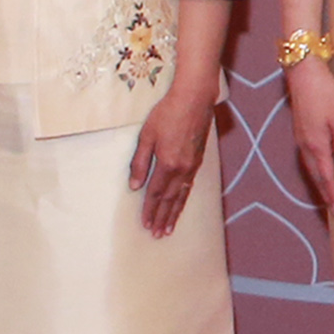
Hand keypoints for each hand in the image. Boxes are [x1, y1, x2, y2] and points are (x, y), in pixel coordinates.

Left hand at [130, 79, 218, 236]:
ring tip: (169, 227)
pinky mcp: (198, 159)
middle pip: (171, 199)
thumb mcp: (146, 135)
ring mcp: (193, 164)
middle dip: (162, 217)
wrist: (194, 98)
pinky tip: (181, 203)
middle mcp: (182, 168)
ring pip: (182, 194)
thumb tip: (134, 185)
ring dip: (175, 212)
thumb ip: (139, 162)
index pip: (156, 193)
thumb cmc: (167, 113)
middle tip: (157, 234)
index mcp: (167, 163)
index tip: (145, 224)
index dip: (150, 210)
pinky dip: (184, 198)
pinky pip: (190, 185)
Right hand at [286, 56, 333, 222]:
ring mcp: (301, 137)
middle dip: (325, 192)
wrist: (303, 72)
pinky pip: (308, 156)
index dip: (333, 194)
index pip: (327, 177)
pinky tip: (320, 167)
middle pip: (316, 175)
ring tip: (328, 193)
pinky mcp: (301, 129)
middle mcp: (305, 145)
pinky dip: (315, 168)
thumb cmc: (325, 93)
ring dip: (320, 181)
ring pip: (311, 166)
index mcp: (316, 146)